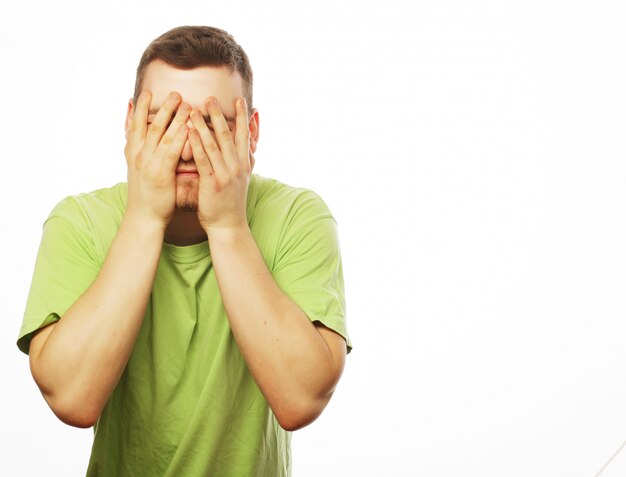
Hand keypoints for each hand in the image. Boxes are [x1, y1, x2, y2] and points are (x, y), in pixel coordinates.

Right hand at [124, 91, 189, 227]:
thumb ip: (139, 151)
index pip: (135, 124)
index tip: (148, 92)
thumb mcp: (138, 169)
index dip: (142, 107)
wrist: (144, 217)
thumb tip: (137, 138)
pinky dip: (179, 138)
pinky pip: (171, 151)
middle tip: (175, 93)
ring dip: (174, 117)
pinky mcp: (160, 173)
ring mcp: (148, 163)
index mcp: (132, 152)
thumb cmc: (146, 194)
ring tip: (185, 103)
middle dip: (163, 107)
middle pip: (151, 125)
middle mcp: (138, 155)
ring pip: (162, 134)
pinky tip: (188, 127)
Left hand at [188, 96, 251, 231]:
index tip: (239, 99)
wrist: (228, 226)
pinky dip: (196, 145)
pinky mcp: (212, 183)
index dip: (242, 117)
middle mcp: (236, 166)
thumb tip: (249, 146)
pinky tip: (189, 133)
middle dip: (219, 115)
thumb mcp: (242, 179)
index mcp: (243, 164)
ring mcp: (225, 174)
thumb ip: (244, 160)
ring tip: (195, 109)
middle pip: (228, 135)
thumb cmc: (231, 203)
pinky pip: (203, 160)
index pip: (243, 135)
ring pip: (214, 144)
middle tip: (211, 98)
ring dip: (204, 125)